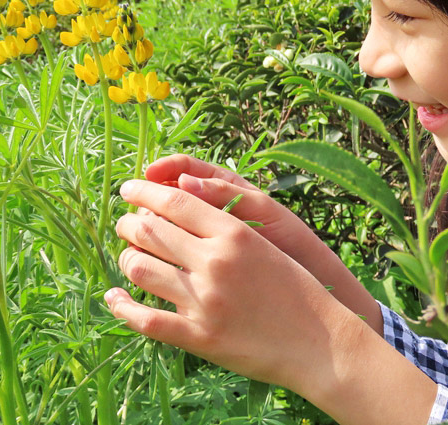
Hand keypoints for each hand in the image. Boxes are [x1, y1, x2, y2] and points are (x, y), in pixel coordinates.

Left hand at [107, 179, 358, 390]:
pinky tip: (115, 298)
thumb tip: (181, 198)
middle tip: (123, 222)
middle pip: (150, 230)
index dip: (144, 190)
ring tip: (128, 255)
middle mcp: (214, 262)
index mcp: (233, 233)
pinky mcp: (197, 337)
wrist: (320, 342)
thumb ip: (224, 222)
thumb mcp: (265, 242)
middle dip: (128, 223)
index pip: (174, 201)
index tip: (128, 188)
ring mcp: (203, 301)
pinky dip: (121, 306)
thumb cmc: (296, 288)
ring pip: (140, 269)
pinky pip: (144, 319)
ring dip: (126, 258)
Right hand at [144, 154, 314, 263]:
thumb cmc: (289, 238)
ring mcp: (200, 238)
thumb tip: (185, 180)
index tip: (147, 174)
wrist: (307, 279)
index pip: (183, 167)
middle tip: (140, 208)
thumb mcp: (262, 210)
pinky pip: (170, 256)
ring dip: (148, 227)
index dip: (163, 168)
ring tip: (140, 234)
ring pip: (163, 226)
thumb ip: (226, 193)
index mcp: (221, 186)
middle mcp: (206, 210)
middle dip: (149, 199)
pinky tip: (150, 260)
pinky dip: (157, 255)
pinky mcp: (197, 264)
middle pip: (166, 197)